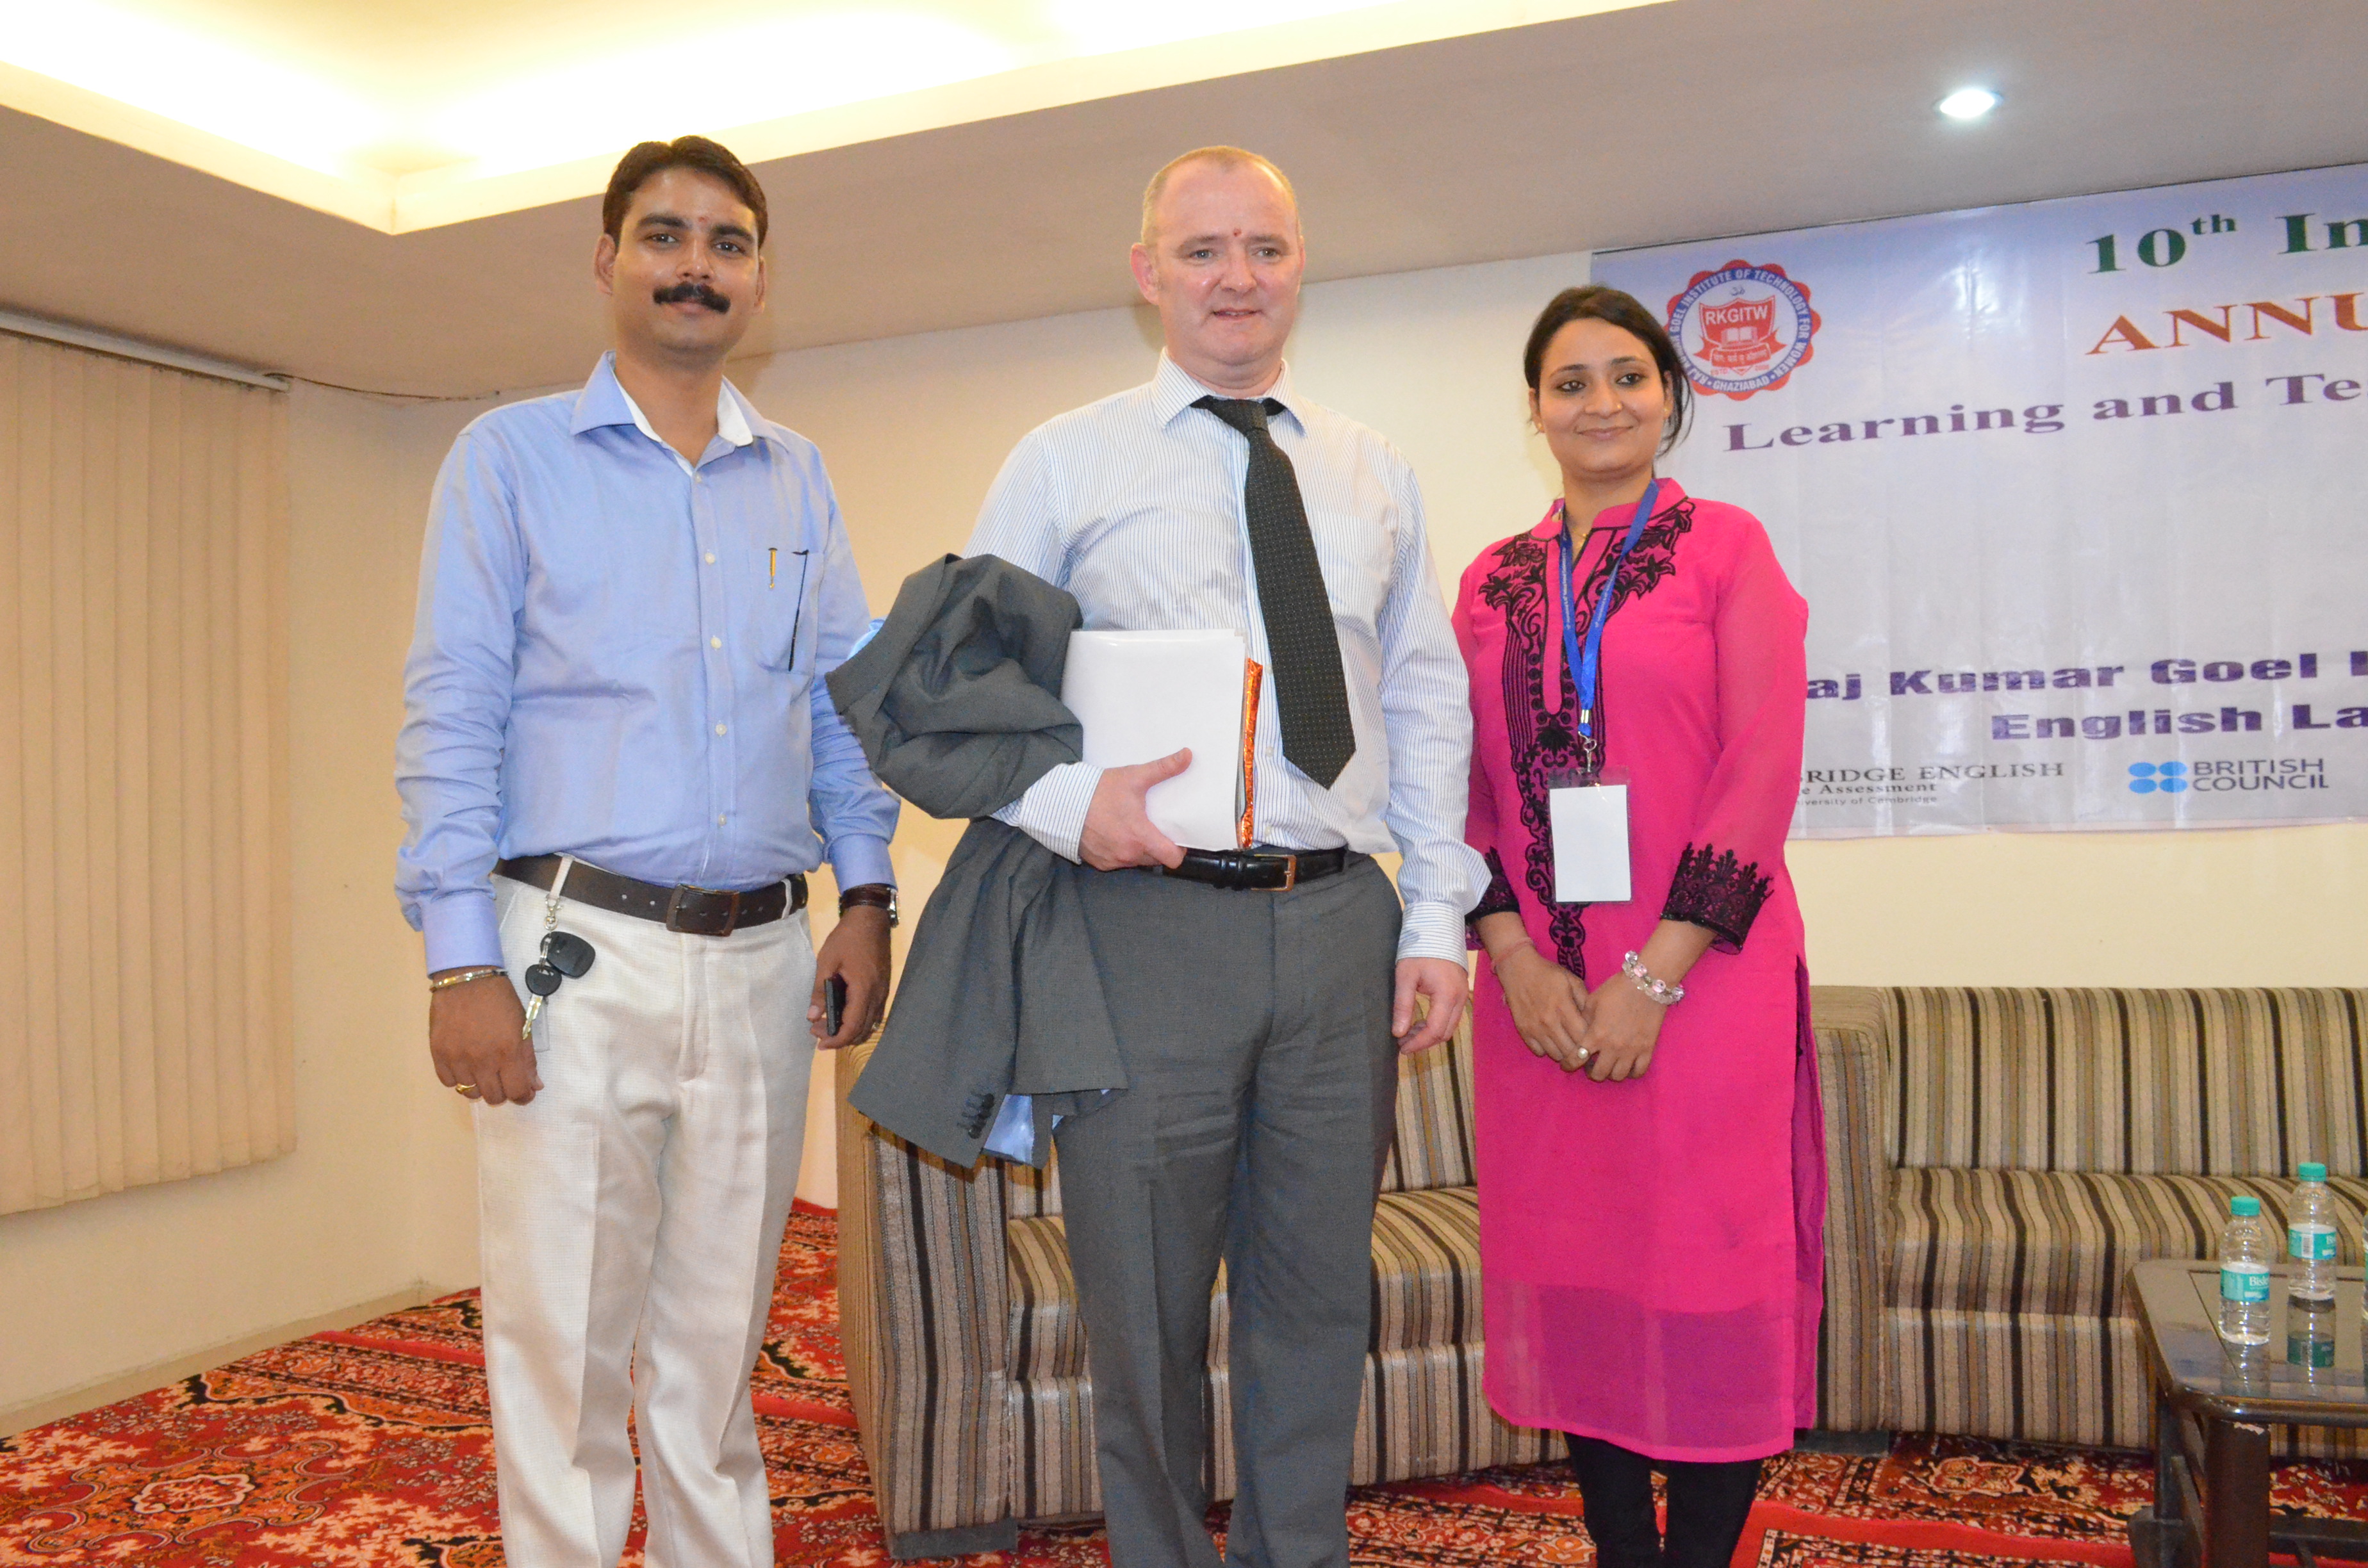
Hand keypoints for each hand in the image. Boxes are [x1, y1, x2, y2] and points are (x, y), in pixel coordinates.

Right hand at [429, 971, 539, 1105]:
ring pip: (470, 1093)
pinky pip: (448, 1082)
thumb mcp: (523, 1026)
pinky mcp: (438, 1054)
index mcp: (508, 1052)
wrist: (467, 978)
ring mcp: (457, 1058)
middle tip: (503, 1078)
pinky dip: (458, 1078)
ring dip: (480, 1085)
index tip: (524, 1092)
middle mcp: (482, 1060)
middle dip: (503, 1091)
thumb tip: (534, 1086)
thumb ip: (528, 1059)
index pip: (517, 1092)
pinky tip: (464, 1065)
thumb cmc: (499, 1000)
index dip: (523, 1096)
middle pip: (493, 1097)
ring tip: (482, 1069)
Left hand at [810, 904, 890, 1048]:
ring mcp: (883, 992)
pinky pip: (874, 1014)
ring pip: (870, 1024)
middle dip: (840, 1038)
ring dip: (850, 1031)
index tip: (820, 1043)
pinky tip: (844, 1015)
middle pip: (862, 1030)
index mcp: (863, 990)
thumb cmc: (846, 938)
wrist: (870, 919)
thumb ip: (820, 990)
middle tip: (818, 1033)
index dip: (837, 1039)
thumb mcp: (827, 961)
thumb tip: (813, 1017)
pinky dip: (860, 1022)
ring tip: (829, 1026)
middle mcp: (877, 996)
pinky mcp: (883, 987)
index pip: (852, 1027)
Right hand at [1077, 749, 1189, 870]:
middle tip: (1155, 829)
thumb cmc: (1099, 791)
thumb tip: (1188, 755)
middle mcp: (1128, 854)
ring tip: (1134, 830)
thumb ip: (1163, 768)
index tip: (1178, 839)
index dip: (1179, 850)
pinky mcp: (1099, 863)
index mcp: (1140, 836)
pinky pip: (1117, 862)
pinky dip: (1120, 852)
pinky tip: (1115, 835)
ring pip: (1136, 861)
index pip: (1172, 858)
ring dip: (1139, 850)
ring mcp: (1112, 860)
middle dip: (1158, 847)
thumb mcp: (1134, 777)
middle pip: (1155, 859)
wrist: (1062, 803)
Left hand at [1392, 957, 1468, 1055]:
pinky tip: (1419, 1022)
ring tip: (1407, 1033)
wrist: (1437, 928)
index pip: (1435, 1031)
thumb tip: (1398, 1032)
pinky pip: (1451, 1017)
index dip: (1418, 1043)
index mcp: (1447, 995)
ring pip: (1449, 1027)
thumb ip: (1403, 1005)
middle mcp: (1460, 998)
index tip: (1402, 1048)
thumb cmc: (1419, 950)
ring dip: (1429, 1034)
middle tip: (1402, 1042)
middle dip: (1424, 1042)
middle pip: (1444, 1033)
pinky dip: (1436, 1024)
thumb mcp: (1405, 976)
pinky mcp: (1460, 992)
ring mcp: (1462, 995)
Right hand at [1493, 944, 1592, 1071]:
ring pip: (1555, 1054)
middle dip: (1579, 1051)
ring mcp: (1535, 1028)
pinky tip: (1550, 1040)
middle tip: (1582, 1047)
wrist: (1518, 969)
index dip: (1591, 1042)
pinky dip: (1547, 1050)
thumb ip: (1585, 999)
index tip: (1594, 1040)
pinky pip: (1538, 1052)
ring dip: (1564, 1052)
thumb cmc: (1548, 974)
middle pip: (1570, 1050)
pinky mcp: (1523, 1031)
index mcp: (1564, 1008)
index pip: (1583, 1036)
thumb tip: (1594, 1020)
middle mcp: (1550, 1021)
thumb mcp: (1572, 980)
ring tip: (1567, 1044)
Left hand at [1573, 973, 1667, 1081]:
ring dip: (1610, 1073)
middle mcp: (1612, 1047)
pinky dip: (1631, 1073)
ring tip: (1608, 1066)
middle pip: (1599, 1073)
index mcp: (1596, 1035)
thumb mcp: (1592, 1002)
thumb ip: (1583, 1020)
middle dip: (1590, 1072)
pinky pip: (1639, 1071)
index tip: (1568, 1065)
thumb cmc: (1615, 990)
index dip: (1569, 1065)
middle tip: (1589, 1066)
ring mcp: (1632, 1050)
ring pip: (1618, 1076)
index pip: (1577, 1059)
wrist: (1645, 984)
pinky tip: (1626, 1067)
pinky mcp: (1648, 1049)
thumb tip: (1577, 1033)